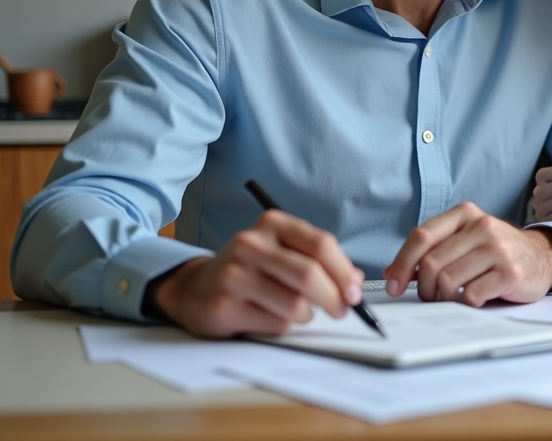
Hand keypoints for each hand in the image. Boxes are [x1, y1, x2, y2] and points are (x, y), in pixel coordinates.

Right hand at [150, 210, 362, 337]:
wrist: (196, 287)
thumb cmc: (252, 269)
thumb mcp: (283, 251)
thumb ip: (319, 260)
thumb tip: (355, 282)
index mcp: (272, 224)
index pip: (321, 245)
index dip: (344, 271)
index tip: (355, 291)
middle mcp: (251, 244)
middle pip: (309, 275)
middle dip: (334, 299)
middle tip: (341, 310)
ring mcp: (234, 274)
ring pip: (295, 305)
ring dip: (305, 316)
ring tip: (296, 311)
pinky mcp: (224, 305)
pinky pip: (275, 325)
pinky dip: (283, 327)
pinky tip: (269, 317)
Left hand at [383, 202, 551, 305]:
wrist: (542, 257)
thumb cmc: (497, 251)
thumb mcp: (465, 240)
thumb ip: (432, 250)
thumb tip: (393, 272)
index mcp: (465, 214)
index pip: (421, 236)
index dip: (402, 264)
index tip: (393, 284)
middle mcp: (482, 226)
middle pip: (432, 263)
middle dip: (424, 288)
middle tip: (430, 296)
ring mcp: (498, 249)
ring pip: (448, 281)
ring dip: (444, 297)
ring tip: (453, 297)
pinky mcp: (510, 273)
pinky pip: (471, 296)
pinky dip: (467, 303)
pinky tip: (475, 298)